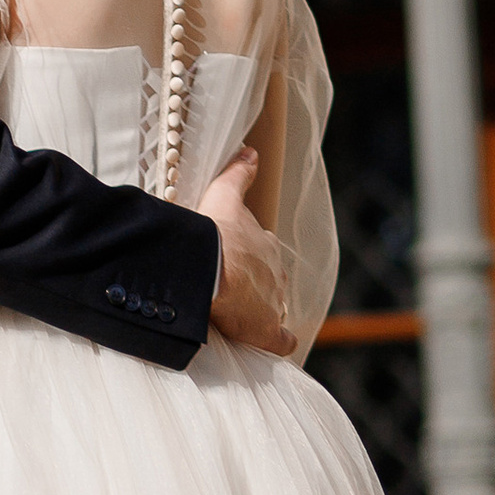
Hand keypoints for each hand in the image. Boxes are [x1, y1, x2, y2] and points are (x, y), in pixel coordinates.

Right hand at [200, 147, 289, 355]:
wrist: (211, 268)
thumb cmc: (215, 231)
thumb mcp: (225, 194)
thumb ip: (239, 174)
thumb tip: (252, 151)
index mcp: (265, 246)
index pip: (265, 251)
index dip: (252, 257)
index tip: (239, 261)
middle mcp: (276, 274)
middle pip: (273, 280)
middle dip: (261, 285)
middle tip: (239, 290)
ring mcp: (274, 304)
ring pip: (276, 309)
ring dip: (265, 312)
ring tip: (247, 317)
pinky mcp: (268, 331)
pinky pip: (283, 341)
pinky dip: (280, 343)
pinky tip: (274, 344)